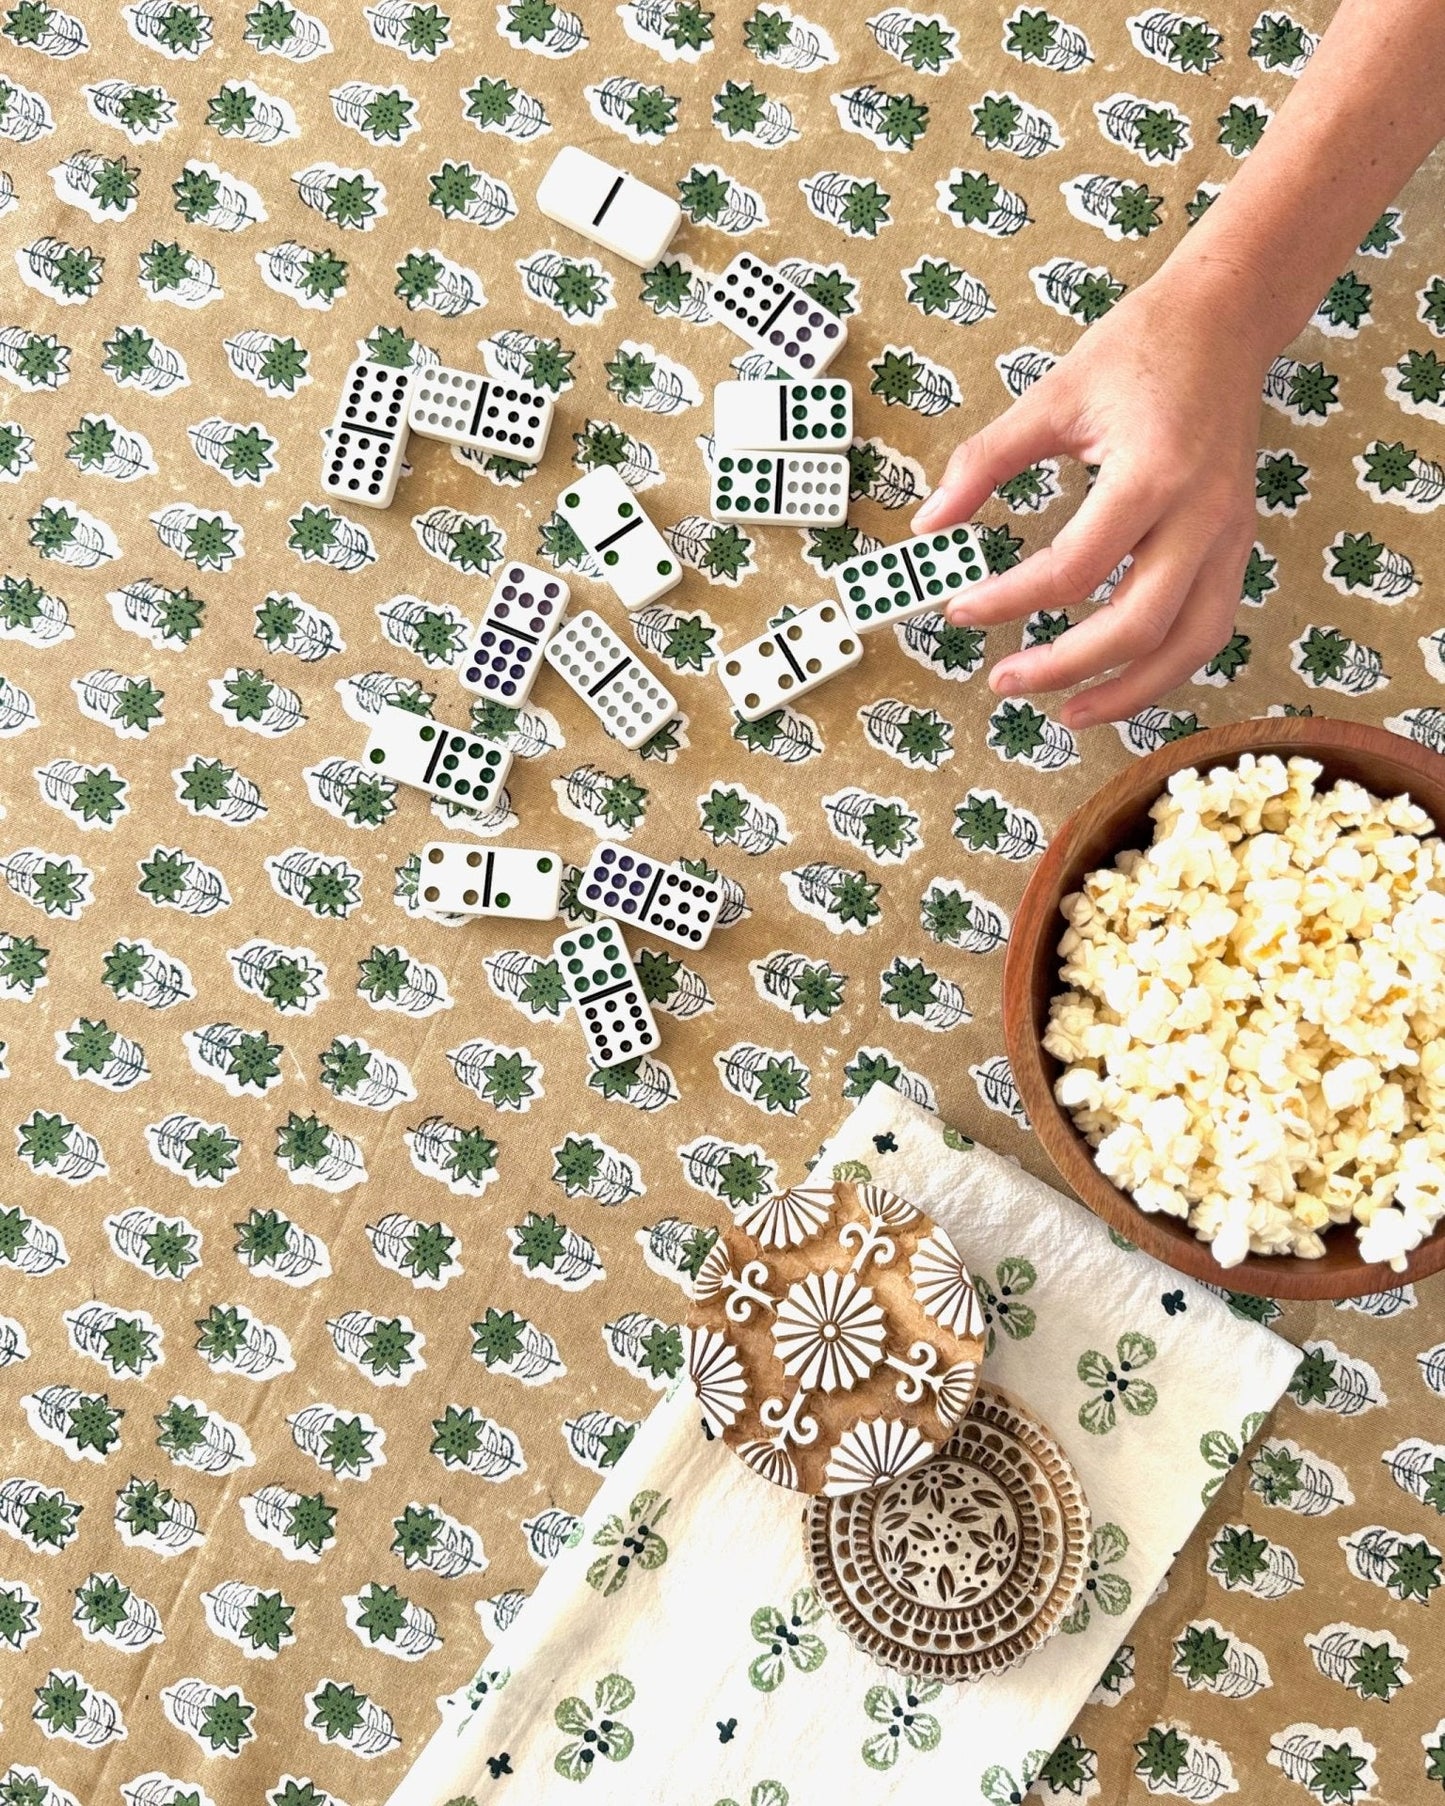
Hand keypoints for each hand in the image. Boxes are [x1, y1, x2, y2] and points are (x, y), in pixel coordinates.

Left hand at [911, 267, 1275, 728]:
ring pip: (1188, 645)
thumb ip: (984, 462)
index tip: (959, 608)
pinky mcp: (1236, 545)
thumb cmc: (1140, 350)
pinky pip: (1207, 627)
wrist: (1225, 321)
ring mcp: (1228, 535)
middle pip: (1136, 626)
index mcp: (1150, 473)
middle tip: (1003, 681)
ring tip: (1067, 714)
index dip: (1007, 601)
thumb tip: (929, 523)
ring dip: (1128, 692)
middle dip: (1065, 667)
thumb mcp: (1050, 396)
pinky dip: (1164, 667)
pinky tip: (1118, 681)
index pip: (1071, 570)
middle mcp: (1200, 515)